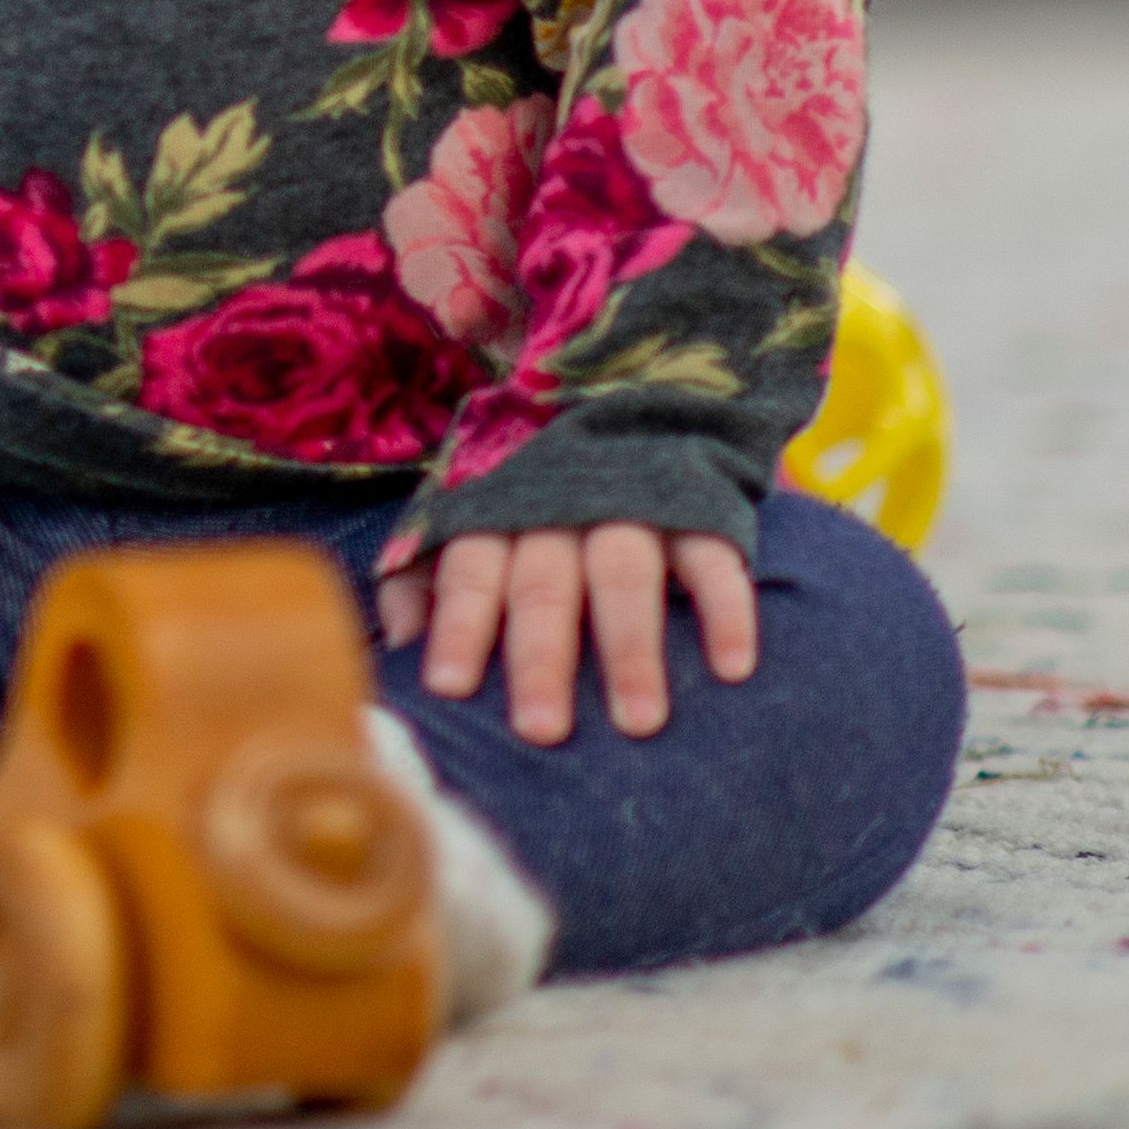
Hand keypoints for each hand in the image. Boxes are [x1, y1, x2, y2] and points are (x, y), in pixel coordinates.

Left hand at [376, 516, 762, 743]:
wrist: (624, 396)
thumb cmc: (527, 492)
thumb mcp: (463, 518)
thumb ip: (422, 578)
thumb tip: (396, 646)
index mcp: (491, 514)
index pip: (467, 573)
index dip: (456, 627)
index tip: (447, 689)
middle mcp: (555, 509)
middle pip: (542, 587)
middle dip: (540, 659)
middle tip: (541, 732)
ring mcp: (629, 505)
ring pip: (623, 577)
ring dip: (631, 649)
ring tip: (639, 723)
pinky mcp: (696, 508)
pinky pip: (712, 559)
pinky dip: (725, 610)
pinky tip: (733, 668)